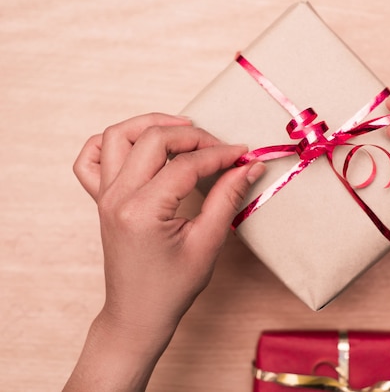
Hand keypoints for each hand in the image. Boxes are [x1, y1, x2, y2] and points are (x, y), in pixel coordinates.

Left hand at [66, 113, 264, 390]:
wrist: (138, 314)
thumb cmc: (172, 287)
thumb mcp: (208, 243)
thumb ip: (228, 197)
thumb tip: (249, 166)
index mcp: (143, 210)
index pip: (185, 164)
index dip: (220, 154)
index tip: (244, 154)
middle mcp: (117, 197)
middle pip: (152, 138)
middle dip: (192, 135)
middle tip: (220, 147)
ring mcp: (105, 196)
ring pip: (118, 136)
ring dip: (151, 125)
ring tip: (183, 130)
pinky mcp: (102, 200)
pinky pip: (91, 158)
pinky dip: (112, 143)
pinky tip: (138, 146)